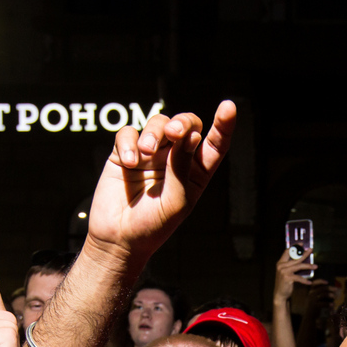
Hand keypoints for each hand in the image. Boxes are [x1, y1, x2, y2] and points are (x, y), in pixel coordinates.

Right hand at [85, 102, 235, 267]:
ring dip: (154, 132)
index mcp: (195, 173)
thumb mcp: (176, 201)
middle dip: (182, 123)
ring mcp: (150, 154)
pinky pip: (129, 133)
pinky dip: (129, 142)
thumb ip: (182, 168)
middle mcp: (175, 159)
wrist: (119, 238)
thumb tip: (189, 136)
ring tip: (146, 152)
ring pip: (158, 124)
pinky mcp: (125, 153)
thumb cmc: (153, 226)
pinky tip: (129, 161)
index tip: (228, 107)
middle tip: (173, 132)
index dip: (223, 125)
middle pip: (186, 125)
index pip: (214, 144)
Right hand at [274, 247, 316, 303]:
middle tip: (311, 250)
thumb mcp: (285, 272)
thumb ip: (290, 266)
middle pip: (295, 258)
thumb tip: (301, 259)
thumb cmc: (284, 283)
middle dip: (304, 254)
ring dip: (308, 266)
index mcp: (280, 263)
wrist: (280, 294)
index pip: (287, 251)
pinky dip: (305, 280)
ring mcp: (284, 272)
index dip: (294, 247)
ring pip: (299, 266)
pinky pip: (299, 278)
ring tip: (316, 266)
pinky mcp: (287, 278)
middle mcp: (281, 266)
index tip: (301, 244)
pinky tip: (310, 282)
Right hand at [302, 281, 333, 318]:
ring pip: (323, 295)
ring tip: (335, 297)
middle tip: (336, 289)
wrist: (309, 317)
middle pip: (322, 288)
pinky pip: (323, 303)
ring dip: (330, 295)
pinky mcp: (315, 306)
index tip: (327, 282)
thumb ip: (320, 294)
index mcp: (311, 292)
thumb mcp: (315, 299)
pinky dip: (329, 304)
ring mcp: (312, 300)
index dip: (320, 281)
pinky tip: (332, 305)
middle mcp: (311, 295)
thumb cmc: (314, 307)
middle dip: (330, 288)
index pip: (314, 283)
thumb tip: (331, 289)